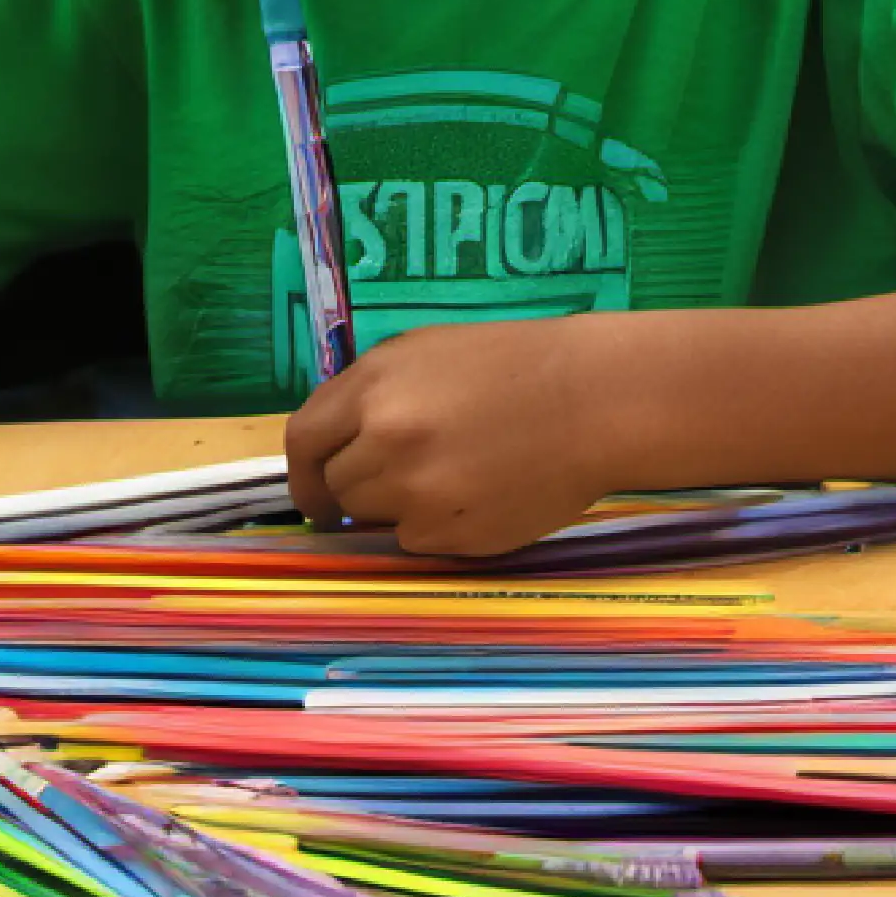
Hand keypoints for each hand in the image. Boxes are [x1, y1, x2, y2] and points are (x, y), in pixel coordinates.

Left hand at [283, 316, 613, 555]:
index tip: (314, 491)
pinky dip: (437, 526)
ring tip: (453, 473)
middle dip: (360, 486)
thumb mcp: (424, 353)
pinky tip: (479, 492)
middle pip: (339, 487)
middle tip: (408, 471)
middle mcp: (386, 443)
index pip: (303, 442)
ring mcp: (419, 495)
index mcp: (373, 388)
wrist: (592, 401)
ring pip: (376, 520)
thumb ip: (369, 395)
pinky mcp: (453, 536)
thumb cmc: (512, 365)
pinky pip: (418, 542)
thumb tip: (334, 447)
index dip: (304, 472)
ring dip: (398, 506)